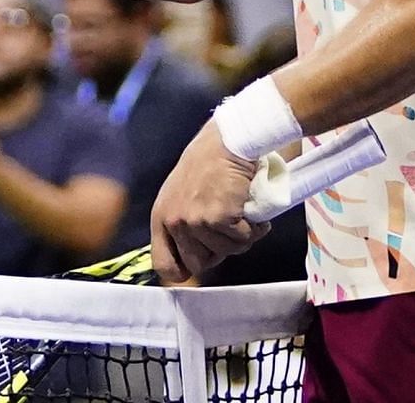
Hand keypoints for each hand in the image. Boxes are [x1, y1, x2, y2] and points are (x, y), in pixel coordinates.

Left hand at [150, 122, 267, 283]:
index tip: (198, 266)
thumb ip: (183, 225)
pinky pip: (243, 238)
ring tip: (240, 211)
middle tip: (228, 227)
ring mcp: (195, 221)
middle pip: (199, 265)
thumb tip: (193, 261)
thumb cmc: (209, 166)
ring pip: (226, 252)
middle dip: (219, 250)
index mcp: (161, 218)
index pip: (163, 265)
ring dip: (240, 236)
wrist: (227, 142)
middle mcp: (174, 222)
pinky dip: (254, 228)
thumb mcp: (182, 197)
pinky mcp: (218, 217)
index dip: (183, 272)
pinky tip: (251, 209)